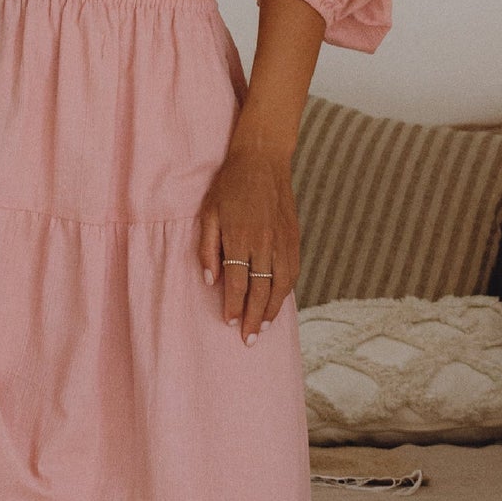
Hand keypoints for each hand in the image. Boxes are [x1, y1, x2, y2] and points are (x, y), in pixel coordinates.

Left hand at [197, 137, 300, 342]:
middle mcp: (264, 243)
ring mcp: (282, 240)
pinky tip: (279, 302)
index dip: (234, 306)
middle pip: (261, 290)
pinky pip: (293, 271)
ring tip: (265, 329)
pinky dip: (286, 291)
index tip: (229, 322)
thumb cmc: (229, 186)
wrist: (262, 160)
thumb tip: (211, 281)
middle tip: (249, 340)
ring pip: (281, 285)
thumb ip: (207, 248)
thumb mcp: (208, 213)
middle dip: (255, 318)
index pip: (238, 282)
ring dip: (273, 310)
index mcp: (240, 237)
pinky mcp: (294, 237)